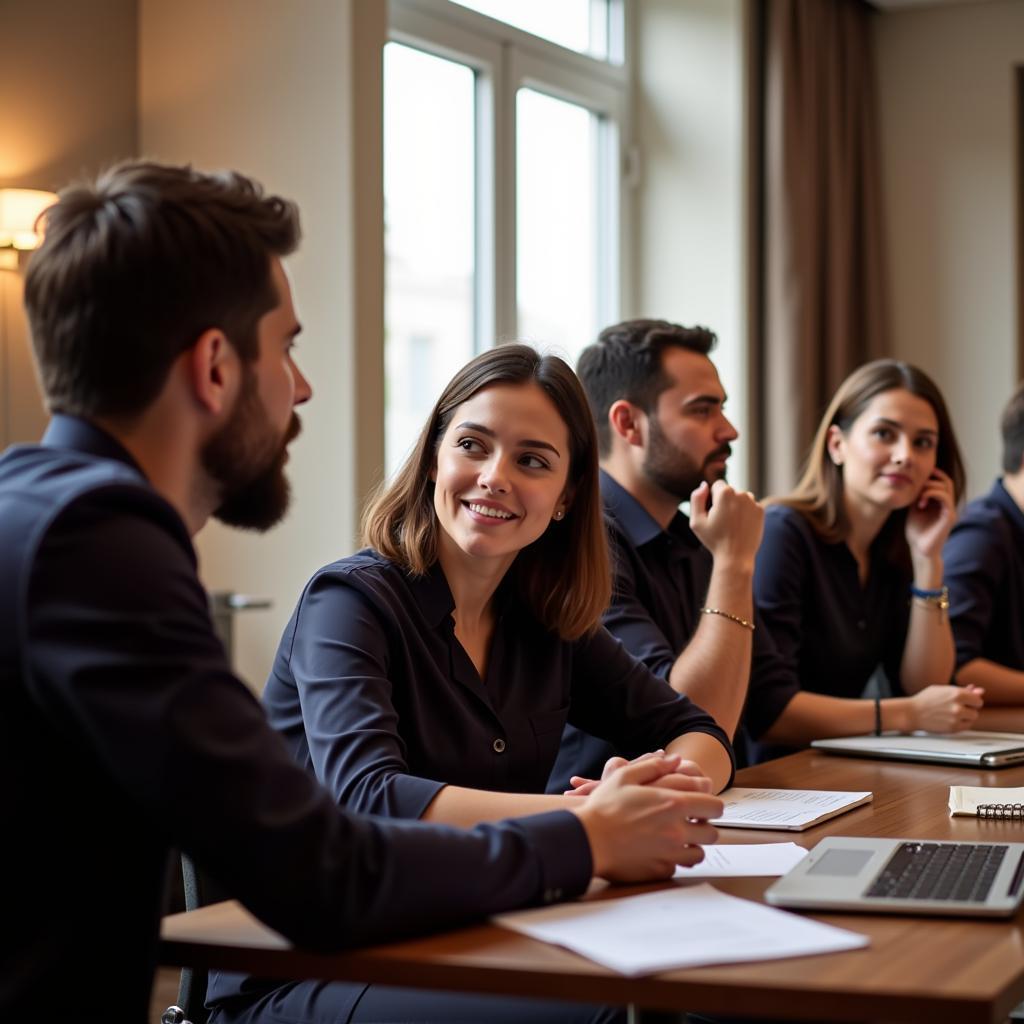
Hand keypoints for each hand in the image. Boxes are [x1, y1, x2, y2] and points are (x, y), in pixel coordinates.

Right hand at [572, 755, 722, 882]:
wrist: (587, 840)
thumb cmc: (604, 807)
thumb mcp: (625, 776)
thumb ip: (654, 766)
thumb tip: (675, 760)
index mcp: (674, 804)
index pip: (714, 806)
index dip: (709, 803)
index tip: (700, 804)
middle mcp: (677, 830)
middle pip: (711, 832)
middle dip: (703, 826)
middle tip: (688, 821)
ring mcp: (670, 854)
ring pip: (699, 853)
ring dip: (692, 845)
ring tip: (675, 837)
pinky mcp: (660, 870)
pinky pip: (678, 866)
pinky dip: (673, 859)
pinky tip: (658, 850)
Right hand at [689, 480, 763, 570]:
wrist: (735, 557)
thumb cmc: (714, 540)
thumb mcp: (696, 521)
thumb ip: (696, 499)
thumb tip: (704, 485)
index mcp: (725, 493)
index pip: (717, 485)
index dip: (712, 498)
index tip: (712, 513)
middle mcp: (741, 494)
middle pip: (730, 491)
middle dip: (724, 501)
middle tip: (721, 521)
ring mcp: (753, 503)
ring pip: (741, 497)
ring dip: (736, 505)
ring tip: (731, 523)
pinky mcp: (761, 511)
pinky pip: (750, 505)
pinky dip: (745, 512)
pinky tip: (740, 526)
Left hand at [905, 468, 955, 563]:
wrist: (919, 549)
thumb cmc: (916, 530)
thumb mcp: (914, 509)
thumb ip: (918, 496)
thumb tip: (913, 482)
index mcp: (941, 502)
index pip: (944, 481)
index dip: (935, 474)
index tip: (919, 473)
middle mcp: (948, 504)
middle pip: (946, 482)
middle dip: (929, 480)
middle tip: (915, 489)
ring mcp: (950, 510)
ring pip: (946, 489)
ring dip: (929, 488)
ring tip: (918, 499)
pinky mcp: (949, 517)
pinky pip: (946, 499)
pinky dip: (933, 495)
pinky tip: (921, 504)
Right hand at [907, 684, 983, 732]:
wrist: (912, 713)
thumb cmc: (926, 700)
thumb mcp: (943, 690)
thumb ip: (963, 690)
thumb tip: (980, 691)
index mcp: (957, 693)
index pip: (977, 699)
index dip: (971, 700)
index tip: (965, 701)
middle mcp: (958, 706)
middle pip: (976, 709)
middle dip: (969, 708)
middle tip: (956, 707)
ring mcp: (956, 718)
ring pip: (973, 718)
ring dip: (966, 716)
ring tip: (953, 713)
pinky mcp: (953, 728)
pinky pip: (966, 726)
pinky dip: (962, 723)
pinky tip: (951, 719)